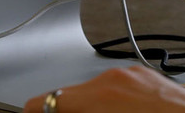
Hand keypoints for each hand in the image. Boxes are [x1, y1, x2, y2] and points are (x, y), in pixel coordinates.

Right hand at [23, 65, 184, 112]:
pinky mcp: (148, 76)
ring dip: (92, 107)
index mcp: (100, 95)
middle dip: (68, 112)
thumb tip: (60, 111)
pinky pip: (118, 88)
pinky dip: (112, 102)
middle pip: (71, 94)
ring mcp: (133, 74)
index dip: (36, 110)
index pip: (49, 99)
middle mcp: (115, 78)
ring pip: (96, 91)